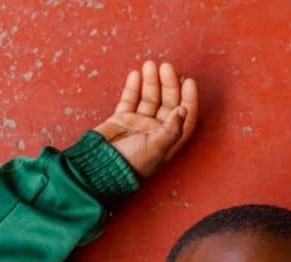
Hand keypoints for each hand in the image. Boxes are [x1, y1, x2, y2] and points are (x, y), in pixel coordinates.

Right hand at [93, 61, 198, 177]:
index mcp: (168, 140)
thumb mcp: (156, 148)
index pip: (184, 117)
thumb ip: (171, 130)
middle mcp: (155, 131)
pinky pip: (130, 100)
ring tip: (150, 65)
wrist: (100, 167)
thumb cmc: (131, 164)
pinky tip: (136, 75)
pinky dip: (133, 88)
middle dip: (168, 84)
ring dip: (151, 81)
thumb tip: (184, 109)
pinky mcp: (121, 119)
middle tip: (166, 67)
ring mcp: (138, 124)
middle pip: (167, 103)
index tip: (188, 81)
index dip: (189, 99)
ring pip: (149, 98)